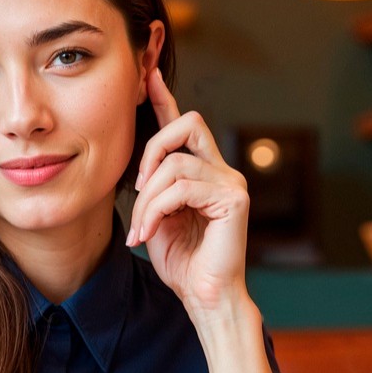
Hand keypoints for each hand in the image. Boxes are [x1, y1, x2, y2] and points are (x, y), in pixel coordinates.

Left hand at [127, 68, 250, 312]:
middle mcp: (223, 170)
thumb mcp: (158, 216)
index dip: (165, 99)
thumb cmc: (183, 263)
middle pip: (189, 124)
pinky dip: (156, 210)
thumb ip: (154, 187)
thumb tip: (139, 168)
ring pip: (176, 163)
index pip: (185, 126)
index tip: (147, 75)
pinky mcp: (234, 199)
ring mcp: (232, 182)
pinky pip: (182, 188)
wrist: (204, 297)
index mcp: (204, 172)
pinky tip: (149, 233)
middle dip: (153, 148)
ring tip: (141, 229)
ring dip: (148, 198)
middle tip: (137, 187)